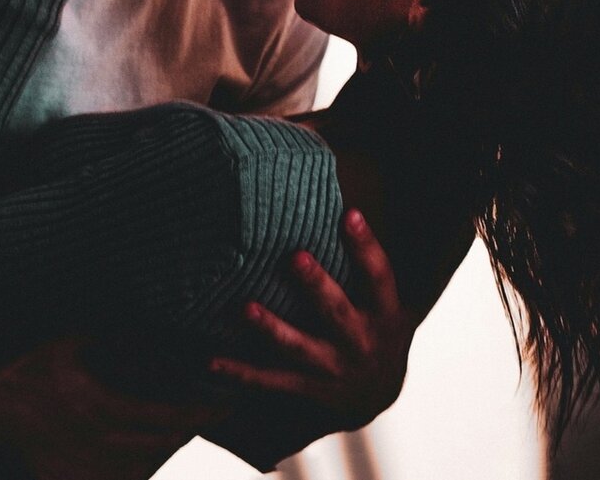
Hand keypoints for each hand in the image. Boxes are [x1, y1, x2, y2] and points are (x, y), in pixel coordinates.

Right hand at [0, 337, 226, 479]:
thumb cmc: (29, 363)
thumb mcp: (72, 340)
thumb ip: (113, 335)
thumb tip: (153, 318)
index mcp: (98, 406)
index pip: (165, 416)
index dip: (200, 412)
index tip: (224, 402)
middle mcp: (94, 443)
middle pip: (159, 444)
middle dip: (189, 428)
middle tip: (212, 411)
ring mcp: (81, 467)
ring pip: (141, 467)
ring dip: (165, 448)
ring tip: (183, 428)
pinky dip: (136, 469)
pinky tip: (147, 454)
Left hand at [208, 209, 412, 430]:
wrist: (377, 395)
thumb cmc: (375, 326)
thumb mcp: (389, 299)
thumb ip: (368, 262)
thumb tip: (350, 203)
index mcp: (385, 312)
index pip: (379, 275)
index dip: (366, 246)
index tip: (349, 214)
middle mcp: (362, 341)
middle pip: (337, 312)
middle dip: (316, 286)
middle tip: (295, 256)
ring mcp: (334, 368)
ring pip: (300, 347)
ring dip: (272, 329)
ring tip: (245, 308)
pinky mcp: (309, 388)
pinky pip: (271, 381)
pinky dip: (241, 373)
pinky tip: (211, 361)